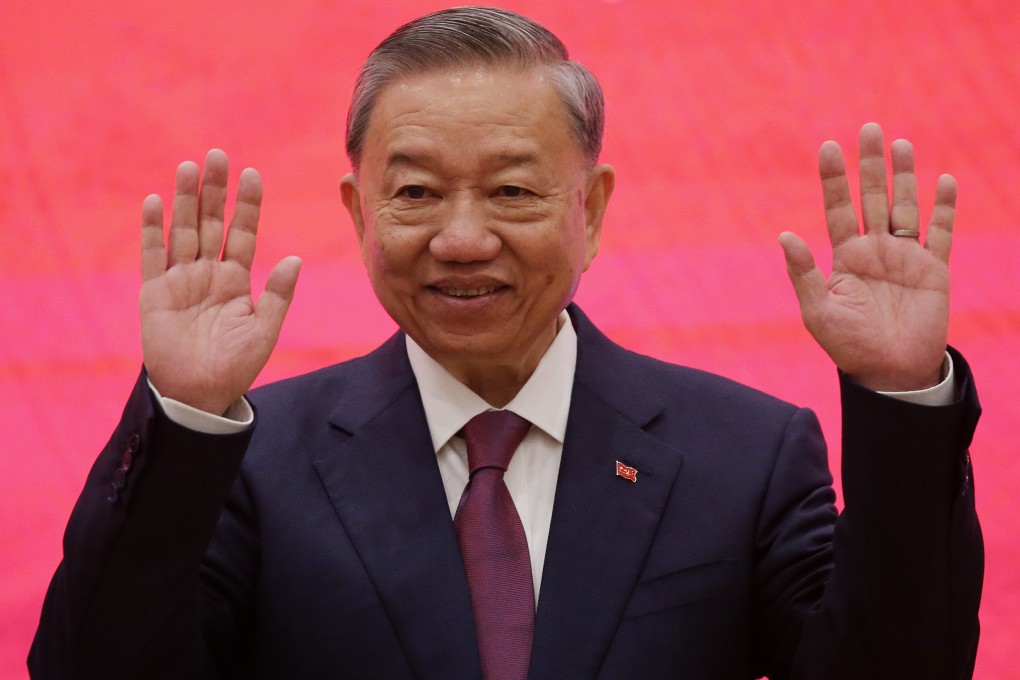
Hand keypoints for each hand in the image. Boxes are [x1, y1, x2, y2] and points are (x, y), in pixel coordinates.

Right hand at [140, 150, 300, 414]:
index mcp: (237, 280)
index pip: (243, 233)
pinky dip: (153, 230)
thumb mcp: (264, 330)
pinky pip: (153, 255)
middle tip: (218, 155)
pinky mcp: (155, 293)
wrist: (200, 393)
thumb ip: (278, 295)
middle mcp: (209, 273)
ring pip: (184, 231)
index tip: (252, 174)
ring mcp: (181, 280)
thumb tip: (294, 259)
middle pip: (212, 223)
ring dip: (186, 200)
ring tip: (189, 167)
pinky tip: (154, 201)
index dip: (247, 205)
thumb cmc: (236, 365)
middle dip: (215, 190)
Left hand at [779, 123, 954, 391]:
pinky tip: (943, 181)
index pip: (837, 208)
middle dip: (870, 165)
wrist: (890, 372)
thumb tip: (784, 235)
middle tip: (868, 128)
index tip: (828, 146)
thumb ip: (803, 274)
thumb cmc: (848, 345)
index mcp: (845, 257)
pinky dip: (944, 208)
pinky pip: (941, 233)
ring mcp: (906, 257)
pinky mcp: (934, 270)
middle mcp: (875, 250)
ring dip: (905, 177)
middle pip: (873, 198)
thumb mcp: (818, 311)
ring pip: (906, 207)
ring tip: (901, 144)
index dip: (834, 179)